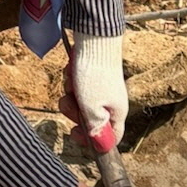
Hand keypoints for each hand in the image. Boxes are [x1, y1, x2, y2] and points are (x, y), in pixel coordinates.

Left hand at [59, 32, 126, 150]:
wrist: (93, 38)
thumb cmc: (94, 75)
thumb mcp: (92, 108)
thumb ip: (96, 130)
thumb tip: (102, 148)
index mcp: (117, 113)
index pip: (110, 138)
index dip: (91, 141)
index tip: (74, 132)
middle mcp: (110, 102)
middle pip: (89, 120)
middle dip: (74, 111)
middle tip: (69, 101)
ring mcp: (100, 88)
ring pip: (80, 102)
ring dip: (71, 93)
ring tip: (72, 81)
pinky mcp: (91, 76)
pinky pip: (77, 85)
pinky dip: (71, 79)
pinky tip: (72, 70)